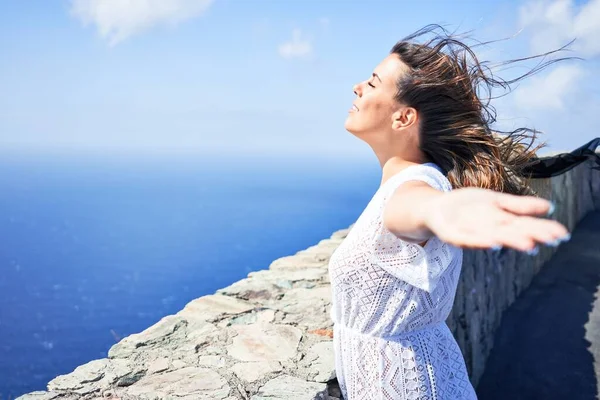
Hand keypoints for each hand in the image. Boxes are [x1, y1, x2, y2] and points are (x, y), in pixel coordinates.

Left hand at [424, 187, 568, 251]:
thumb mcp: (496, 201)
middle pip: (512, 232)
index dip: (543, 229)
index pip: (525, 225)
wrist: (433, 209)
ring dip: (509, 241)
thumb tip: (549, 208)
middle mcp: (488, 229)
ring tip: (528, 245)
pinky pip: (465, 239)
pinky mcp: (451, 234)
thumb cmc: (468, 206)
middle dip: (531, 236)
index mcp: (500, 221)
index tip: (562, 234)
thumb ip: (520, 206)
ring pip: (493, 237)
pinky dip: (478, 242)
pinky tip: (491, 244)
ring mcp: (469, 232)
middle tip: (552, 241)